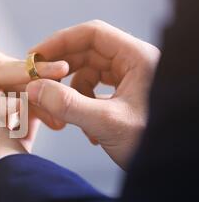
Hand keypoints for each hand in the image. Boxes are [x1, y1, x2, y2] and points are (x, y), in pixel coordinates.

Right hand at [26, 20, 159, 168]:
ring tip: (68, 115)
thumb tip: (34, 88)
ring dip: (72, 92)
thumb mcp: (106, 122)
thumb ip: (68, 104)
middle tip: (38, 82)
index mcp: (138, 58)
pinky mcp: (125, 96)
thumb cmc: (152, 144)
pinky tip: (87, 130)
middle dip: (62, 69)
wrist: (167, 167)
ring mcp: (130, 80)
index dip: (60, 42)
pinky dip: (82, 106)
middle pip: (87, 53)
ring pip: (89, 73)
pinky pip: (94, 91)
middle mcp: (134, 63)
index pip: (92, 34)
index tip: (35, 57)